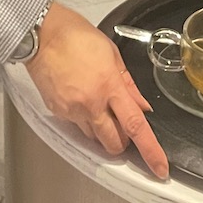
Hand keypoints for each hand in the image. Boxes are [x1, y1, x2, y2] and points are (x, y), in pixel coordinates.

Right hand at [23, 1, 169, 178]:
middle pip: (114, 142)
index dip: (151, 150)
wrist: (42, 34)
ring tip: (97, 105)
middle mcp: (91, 103)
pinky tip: (80, 98)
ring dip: (102, 130)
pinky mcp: (57, 112)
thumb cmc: (75, 36)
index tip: (160, 167)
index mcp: (110, 86)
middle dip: (122, 141)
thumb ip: (128, 84)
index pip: (136, 126)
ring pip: (94, 137)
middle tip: (121, 124)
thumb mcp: (112, 53)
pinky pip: (76, 126)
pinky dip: (83, 119)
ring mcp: (72, 110)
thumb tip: (141, 105)